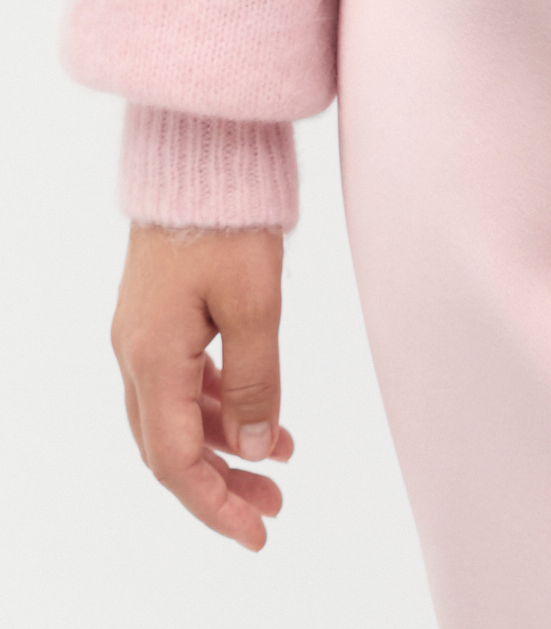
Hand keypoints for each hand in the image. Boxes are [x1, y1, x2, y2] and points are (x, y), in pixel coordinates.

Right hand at [111, 222, 291, 549]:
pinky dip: (221, 406)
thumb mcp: (256, 304)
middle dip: (221, 485)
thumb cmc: (226, 219)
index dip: (215, 505)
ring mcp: (143, 335)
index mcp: (152, 360)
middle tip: (274, 508)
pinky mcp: (160, 315)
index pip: (176, 461)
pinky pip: (185, 381)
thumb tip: (258, 450)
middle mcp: (135, 355)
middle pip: (171, 448)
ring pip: (178, 416)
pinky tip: (263, 414)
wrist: (198, 151)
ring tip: (282, 464)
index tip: (257, 532)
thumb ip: (257, 382)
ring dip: (225, 446)